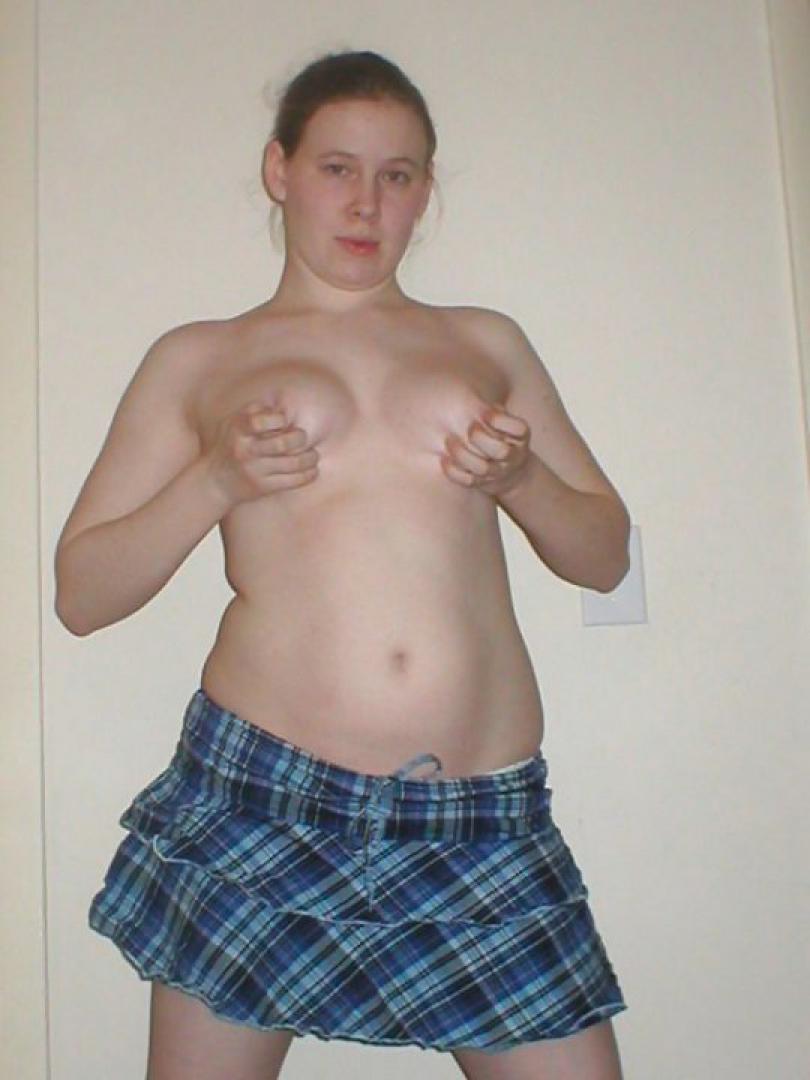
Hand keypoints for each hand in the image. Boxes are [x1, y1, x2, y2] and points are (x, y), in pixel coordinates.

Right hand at [203, 401, 319, 507]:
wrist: (215, 482)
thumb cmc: (231, 445)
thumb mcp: (234, 422)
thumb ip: (255, 410)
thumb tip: (282, 406)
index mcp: (239, 431)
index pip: (260, 421)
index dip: (279, 419)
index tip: (284, 421)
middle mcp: (246, 451)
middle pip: (282, 444)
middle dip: (300, 438)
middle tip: (303, 438)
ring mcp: (255, 471)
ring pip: (293, 464)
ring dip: (310, 457)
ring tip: (313, 455)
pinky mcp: (264, 487)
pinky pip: (294, 481)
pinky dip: (309, 474)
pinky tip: (312, 469)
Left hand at [440, 405, 530, 496]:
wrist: (511, 473)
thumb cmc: (504, 438)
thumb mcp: (506, 423)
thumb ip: (496, 412)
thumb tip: (479, 402)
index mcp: (520, 438)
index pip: (519, 429)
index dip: (501, 420)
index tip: (485, 412)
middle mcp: (513, 457)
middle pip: (501, 451)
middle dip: (481, 438)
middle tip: (469, 428)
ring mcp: (498, 472)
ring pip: (482, 468)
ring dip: (463, 454)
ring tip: (449, 441)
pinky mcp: (483, 483)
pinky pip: (467, 481)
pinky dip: (454, 471)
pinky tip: (444, 459)